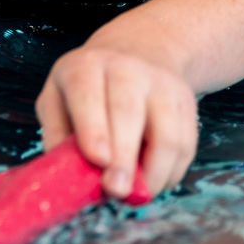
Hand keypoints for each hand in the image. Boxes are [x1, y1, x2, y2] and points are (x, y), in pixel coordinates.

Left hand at [35, 45, 197, 198]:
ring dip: (154, 172)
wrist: (139, 48)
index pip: (88, 95)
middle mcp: (126, 69)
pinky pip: (186, 144)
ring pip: (167, 134)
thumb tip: (64, 173)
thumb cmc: (88, 85)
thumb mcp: (58, 96)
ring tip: (136, 195)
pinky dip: (171, 171)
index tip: (97, 161)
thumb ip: (57, 132)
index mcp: (86, 66)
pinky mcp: (186, 102)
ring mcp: (162, 84)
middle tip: (116, 190)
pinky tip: (154, 182)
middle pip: (129, 113)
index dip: (94, 129)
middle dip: (124, 158)